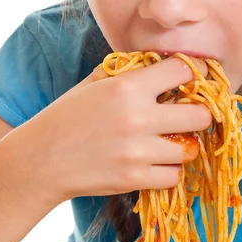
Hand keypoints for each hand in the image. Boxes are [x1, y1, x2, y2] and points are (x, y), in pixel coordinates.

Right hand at [17, 56, 211, 203]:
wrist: (40, 160)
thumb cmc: (66, 116)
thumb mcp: (94, 83)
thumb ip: (128, 71)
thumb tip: (159, 63)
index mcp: (129, 87)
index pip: (184, 70)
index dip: (196, 72)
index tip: (197, 78)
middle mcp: (139, 117)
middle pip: (201, 115)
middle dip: (200, 114)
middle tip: (191, 115)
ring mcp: (139, 151)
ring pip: (191, 149)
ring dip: (184, 146)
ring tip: (171, 142)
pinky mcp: (134, 179)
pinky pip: (174, 176)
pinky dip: (169, 170)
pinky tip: (156, 163)